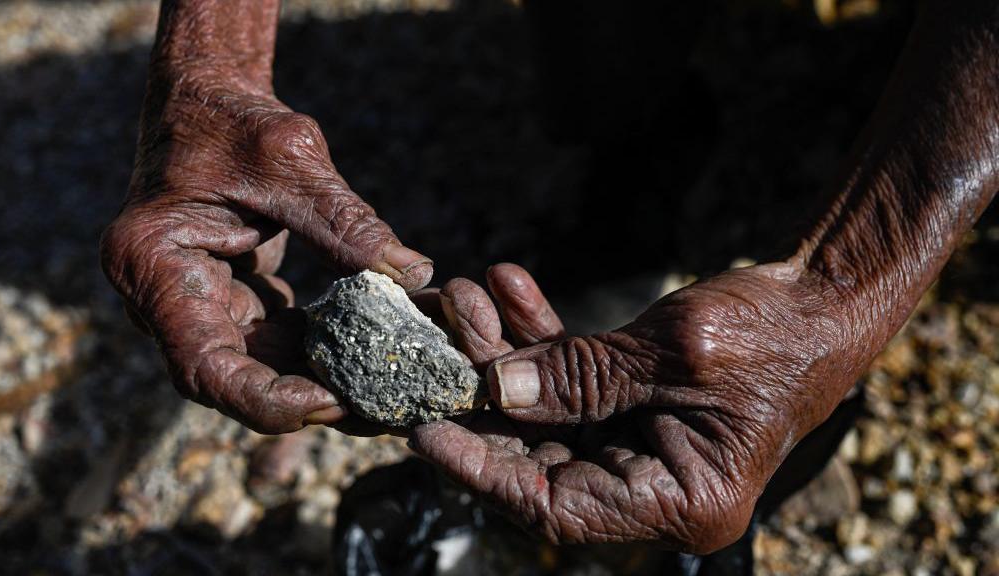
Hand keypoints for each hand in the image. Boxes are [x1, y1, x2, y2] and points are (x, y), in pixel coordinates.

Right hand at [101, 65, 431, 433]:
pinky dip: (319, 354)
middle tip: (378, 410)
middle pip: (230, 380)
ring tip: (386, 394)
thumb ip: (345, 222)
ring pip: (255, 370)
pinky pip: (272, 345)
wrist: (208, 101)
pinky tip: (373, 357)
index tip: (331, 402)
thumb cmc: (236, 121)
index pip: (201, 365)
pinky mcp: (228, 301)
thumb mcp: (291, 160)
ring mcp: (193, 304)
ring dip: (317, 384)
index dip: (264, 399)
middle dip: (303, 402)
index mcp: (152, 264)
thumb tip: (414, 274)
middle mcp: (160, 298)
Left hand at [411, 262, 862, 551]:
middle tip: (437, 346)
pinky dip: (543, 337)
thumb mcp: (676, 352)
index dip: (485, 473)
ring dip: (507, 352)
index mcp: (680, 501)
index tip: (427, 434)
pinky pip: (572, 379)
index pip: (556, 506)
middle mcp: (655, 485)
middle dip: (487, 395)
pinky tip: (511, 286)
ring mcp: (643, 444)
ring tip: (467, 296)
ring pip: (547, 410)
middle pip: (541, 456)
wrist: (824, 299)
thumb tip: (497, 389)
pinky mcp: (634, 404)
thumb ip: (583, 376)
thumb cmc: (773, 333)